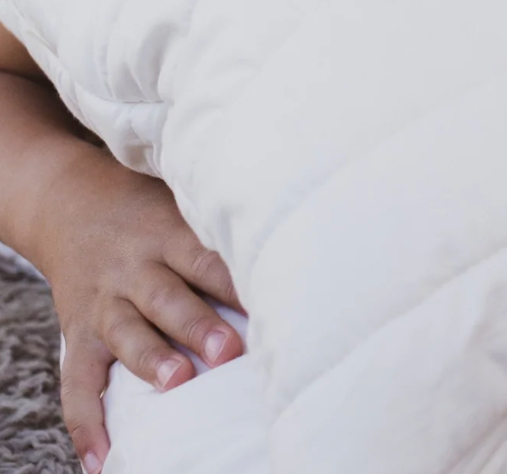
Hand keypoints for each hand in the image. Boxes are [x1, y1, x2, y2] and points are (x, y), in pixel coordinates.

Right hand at [34, 144, 244, 473]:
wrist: (72, 202)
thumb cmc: (147, 209)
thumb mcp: (180, 204)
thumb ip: (219, 230)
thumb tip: (290, 249)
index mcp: (167, 235)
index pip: (206, 259)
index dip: (236, 282)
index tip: (270, 305)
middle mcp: (135, 269)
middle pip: (167, 297)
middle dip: (198, 325)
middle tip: (228, 351)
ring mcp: (104, 304)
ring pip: (127, 333)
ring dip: (151, 360)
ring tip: (177, 383)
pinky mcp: (79, 335)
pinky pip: (77, 383)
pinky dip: (87, 423)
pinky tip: (102, 458)